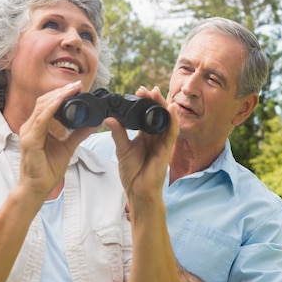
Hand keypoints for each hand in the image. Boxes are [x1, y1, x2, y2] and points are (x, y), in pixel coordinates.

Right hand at [18, 81, 98, 199]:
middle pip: (44, 101)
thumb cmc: (48, 169)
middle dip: (62, 91)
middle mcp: (30, 126)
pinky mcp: (30, 140)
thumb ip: (79, 134)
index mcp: (37, 126)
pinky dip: (51, 109)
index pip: (48, 103)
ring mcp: (28, 132)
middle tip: (78, 85)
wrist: (38, 188)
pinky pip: (41, 120)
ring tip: (73, 89)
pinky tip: (61, 101)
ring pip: (42, 106)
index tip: (78, 88)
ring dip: (59, 96)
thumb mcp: (68, 147)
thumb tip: (93, 123)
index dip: (62, 94)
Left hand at [104, 86, 178, 200]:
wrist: (138, 191)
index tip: (138, 91)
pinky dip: (173, 120)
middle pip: (157, 114)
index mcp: (145, 135)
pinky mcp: (167, 150)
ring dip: (162, 105)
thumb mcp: (122, 150)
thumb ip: (118, 133)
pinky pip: (173, 132)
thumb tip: (108, 118)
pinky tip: (171, 109)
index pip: (146, 114)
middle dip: (153, 100)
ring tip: (156, 92)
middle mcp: (155, 137)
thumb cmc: (132, 173)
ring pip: (166, 119)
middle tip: (145, 89)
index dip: (144, 102)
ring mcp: (163, 142)